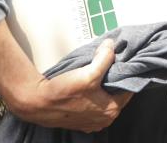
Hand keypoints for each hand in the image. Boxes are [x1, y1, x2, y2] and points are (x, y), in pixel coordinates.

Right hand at [17, 39, 131, 132]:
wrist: (37, 102)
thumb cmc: (62, 93)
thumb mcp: (88, 73)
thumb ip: (104, 58)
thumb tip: (111, 46)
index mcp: (111, 110)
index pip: (129, 88)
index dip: (126, 73)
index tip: (123, 62)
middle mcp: (104, 120)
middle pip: (117, 94)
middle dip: (114, 79)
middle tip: (110, 64)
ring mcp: (92, 121)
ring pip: (105, 98)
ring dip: (103, 86)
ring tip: (98, 72)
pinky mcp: (81, 119)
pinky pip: (94, 103)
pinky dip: (94, 94)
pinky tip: (88, 85)